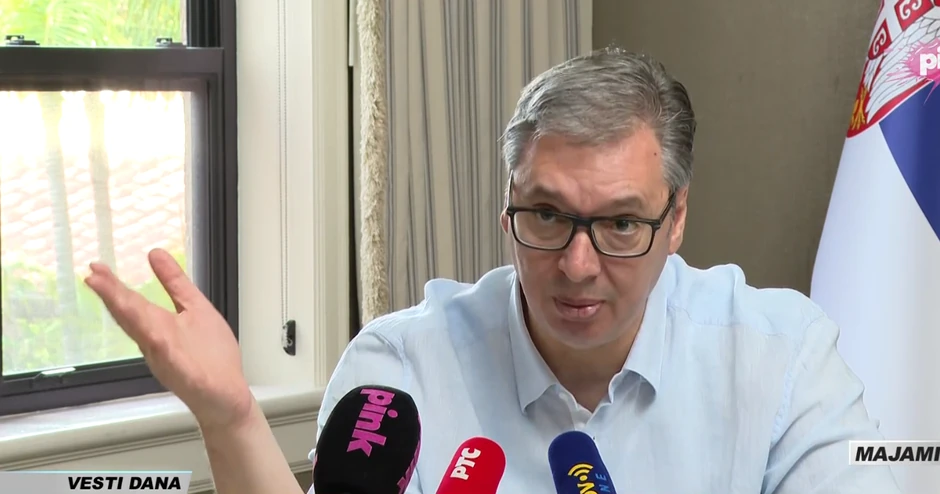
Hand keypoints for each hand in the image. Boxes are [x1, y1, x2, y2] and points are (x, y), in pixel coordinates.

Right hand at [84, 248, 253, 431]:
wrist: (225, 396)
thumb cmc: (209, 357)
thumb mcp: (193, 307)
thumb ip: (174, 282)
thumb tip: (155, 254)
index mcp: (158, 326)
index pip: (131, 303)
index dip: (113, 287)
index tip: (96, 268)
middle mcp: (157, 341)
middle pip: (131, 315)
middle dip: (113, 295)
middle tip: (94, 275)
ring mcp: (169, 356)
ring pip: (144, 332)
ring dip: (127, 312)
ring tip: (108, 291)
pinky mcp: (185, 371)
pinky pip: (169, 356)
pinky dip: (160, 344)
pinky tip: (155, 334)